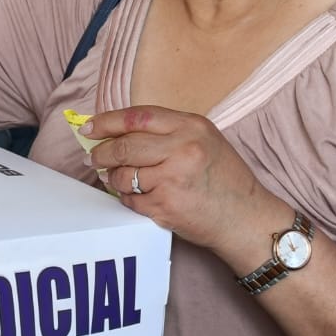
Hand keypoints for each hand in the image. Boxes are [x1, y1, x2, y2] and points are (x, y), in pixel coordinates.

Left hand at [82, 106, 279, 259]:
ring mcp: (173, 178)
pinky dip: (129, 200)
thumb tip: (119, 131)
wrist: (246, 218)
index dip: (108, 121)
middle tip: (93, 158)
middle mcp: (183, 148)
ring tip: (121, 181)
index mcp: (192, 126)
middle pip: (124, 146)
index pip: (138, 117)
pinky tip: (141, 198)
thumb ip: (168, 132)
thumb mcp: (205, 141)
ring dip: (115, 180)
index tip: (89, 128)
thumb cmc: (224, 180)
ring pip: (123, 175)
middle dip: (102, 153)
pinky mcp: (165, 205)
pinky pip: (130, 200)